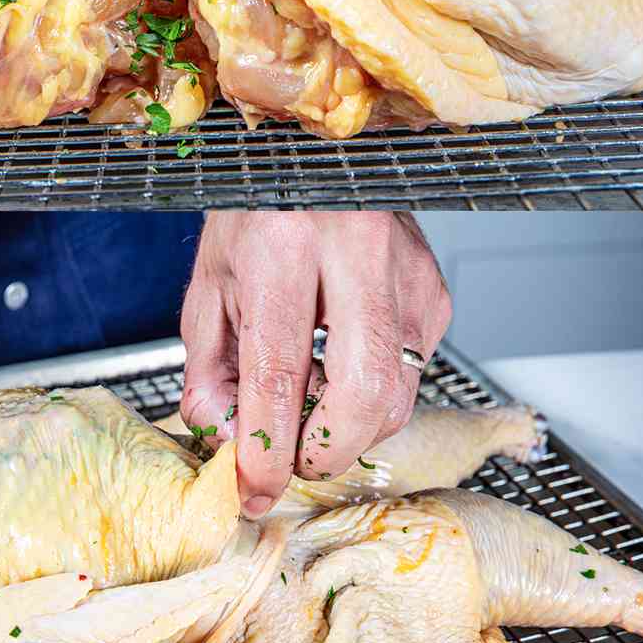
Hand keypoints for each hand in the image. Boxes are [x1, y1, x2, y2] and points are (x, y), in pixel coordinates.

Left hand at [180, 212, 451, 516]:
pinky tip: (341, 367)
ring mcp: (405, 269)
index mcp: (281, 245)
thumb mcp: (209, 284)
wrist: (310, 154)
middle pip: (364, 394)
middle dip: (327, 452)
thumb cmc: (256, 212)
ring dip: (351, 428)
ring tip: (311, 409)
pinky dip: (374, 392)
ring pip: (398, 394)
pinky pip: (413, 370)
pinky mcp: (434, 286)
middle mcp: (353, 251)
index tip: (255, 487)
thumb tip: (228, 440)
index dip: (268, 448)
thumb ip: (209, 368)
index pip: (280, 371)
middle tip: (294, 459)